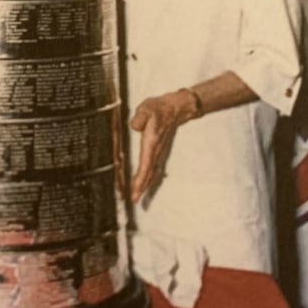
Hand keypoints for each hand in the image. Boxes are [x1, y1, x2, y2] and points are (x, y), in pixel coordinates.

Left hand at [129, 88, 197, 202]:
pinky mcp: (156, 151)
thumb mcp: (147, 108)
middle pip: (148, 173)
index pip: (145, 165)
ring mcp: (157, 152)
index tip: (135, 190)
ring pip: (150, 172)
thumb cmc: (159, 108)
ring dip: (143, 184)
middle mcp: (155, 150)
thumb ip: (141, 116)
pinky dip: (146, 177)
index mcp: (151, 143)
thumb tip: (134, 126)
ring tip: (135, 196)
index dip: (140, 179)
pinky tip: (142, 183)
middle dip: (141, 187)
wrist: (174, 108)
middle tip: (133, 200)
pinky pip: (150, 167)